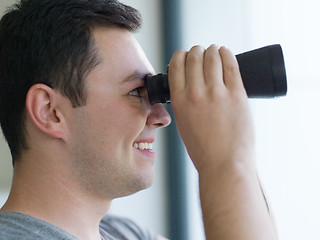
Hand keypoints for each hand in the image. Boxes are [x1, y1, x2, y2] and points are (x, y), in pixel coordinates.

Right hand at [168, 45, 254, 172]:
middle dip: (196, 51)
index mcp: (179, 101)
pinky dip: (227, 54)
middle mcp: (196, 93)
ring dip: (212, 50)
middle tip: (201, 52)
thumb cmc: (204, 150)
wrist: (224, 165)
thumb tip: (190, 86)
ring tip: (214, 50)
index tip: (186, 55)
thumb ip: (184, 104)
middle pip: (194, 57)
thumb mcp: (184, 124)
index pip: (176, 64)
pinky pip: (231, 65)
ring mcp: (217, 93)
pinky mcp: (237, 95)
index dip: (181, 55)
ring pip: (212, 57)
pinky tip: (225, 52)